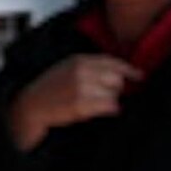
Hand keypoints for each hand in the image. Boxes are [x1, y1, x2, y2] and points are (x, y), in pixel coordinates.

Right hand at [11, 54, 134, 146]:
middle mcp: (81, 71)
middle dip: (116, 88)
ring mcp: (81, 88)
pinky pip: (109, 106)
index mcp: (79, 60)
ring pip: (114, 94)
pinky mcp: (81, 105)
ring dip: (111, 100)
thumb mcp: (68, 68)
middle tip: (106, 95)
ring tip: (96, 103)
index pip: (112, 62)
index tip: (140, 76)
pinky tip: (99, 110)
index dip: (129, 70)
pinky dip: (109, 109)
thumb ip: (91, 67)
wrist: (31, 104)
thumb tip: (120, 74)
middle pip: (117, 79)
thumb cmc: (51, 88)